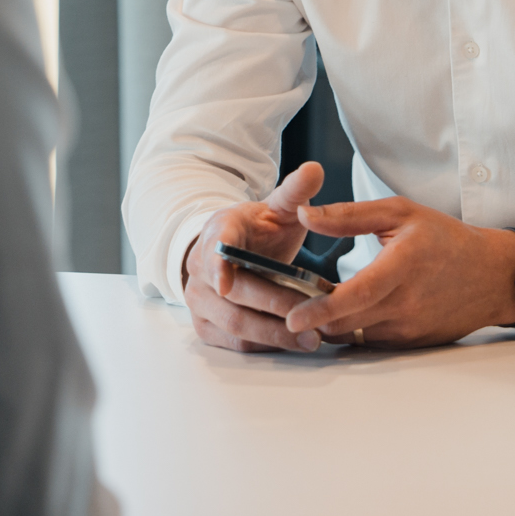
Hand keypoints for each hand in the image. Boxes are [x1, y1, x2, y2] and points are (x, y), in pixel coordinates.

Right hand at [183, 162, 326, 353]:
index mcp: (218, 232)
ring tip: (311, 340)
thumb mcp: (278, 207)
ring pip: (234, 324)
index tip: (226, 282)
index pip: (215, 248)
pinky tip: (293, 346)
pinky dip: (264, 346)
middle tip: (311, 318)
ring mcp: (200, 300)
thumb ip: (295, 191)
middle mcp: (200, 268)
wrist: (231, 251)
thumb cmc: (258, 230)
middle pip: (234, 295)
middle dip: (274, 308)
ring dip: (273, 335)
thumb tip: (315, 169)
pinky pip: (234, 343)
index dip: (219, 265)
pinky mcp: (206, 326)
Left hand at [283, 197, 514, 348]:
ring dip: (333, 325)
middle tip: (292, 304)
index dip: (321, 309)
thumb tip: (306, 216)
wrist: (492, 274)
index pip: (356, 295)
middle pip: (346, 323)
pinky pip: (372, 342)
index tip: (293, 316)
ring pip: (354, 336)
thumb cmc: (445, 238)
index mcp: (402, 267)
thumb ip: (349, 216)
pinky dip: (355, 330)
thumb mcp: (400, 213)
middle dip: (315, 318)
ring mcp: (409, 329)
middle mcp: (405, 304)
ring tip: (321, 305)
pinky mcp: (412, 343)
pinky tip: (351, 312)